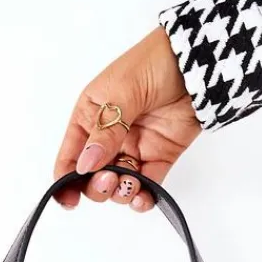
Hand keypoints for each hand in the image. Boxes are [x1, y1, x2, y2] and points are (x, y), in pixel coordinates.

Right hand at [53, 26, 200, 211]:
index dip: (65, 181)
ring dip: (120, 192)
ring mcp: (134, 148)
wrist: (195, 63)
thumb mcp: (122, 93)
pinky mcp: (159, 158)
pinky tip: (142, 197)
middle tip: (109, 179)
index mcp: (90, 116)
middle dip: (97, 186)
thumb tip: (85, 165)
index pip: (71, 155)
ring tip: (129, 184)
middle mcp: (109, 136)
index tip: (70, 198)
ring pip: (118, 185)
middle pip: (93, 177)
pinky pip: (147, 186)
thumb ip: (105, 131)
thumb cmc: (154, 62)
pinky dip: (142, 197)